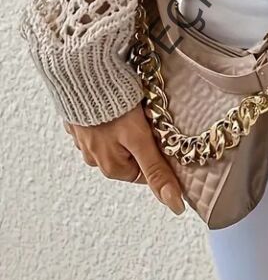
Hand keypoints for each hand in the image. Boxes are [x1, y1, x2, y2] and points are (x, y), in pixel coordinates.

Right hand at [63, 104, 184, 214]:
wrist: (81, 74)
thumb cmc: (112, 106)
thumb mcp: (140, 140)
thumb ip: (156, 171)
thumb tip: (174, 204)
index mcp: (111, 168)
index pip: (146, 171)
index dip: (158, 153)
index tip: (164, 135)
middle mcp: (94, 158)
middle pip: (131, 155)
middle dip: (142, 138)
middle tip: (149, 117)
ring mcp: (85, 138)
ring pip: (116, 137)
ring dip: (125, 125)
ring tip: (132, 105)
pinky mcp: (80, 119)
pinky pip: (101, 121)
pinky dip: (111, 112)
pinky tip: (115, 99)